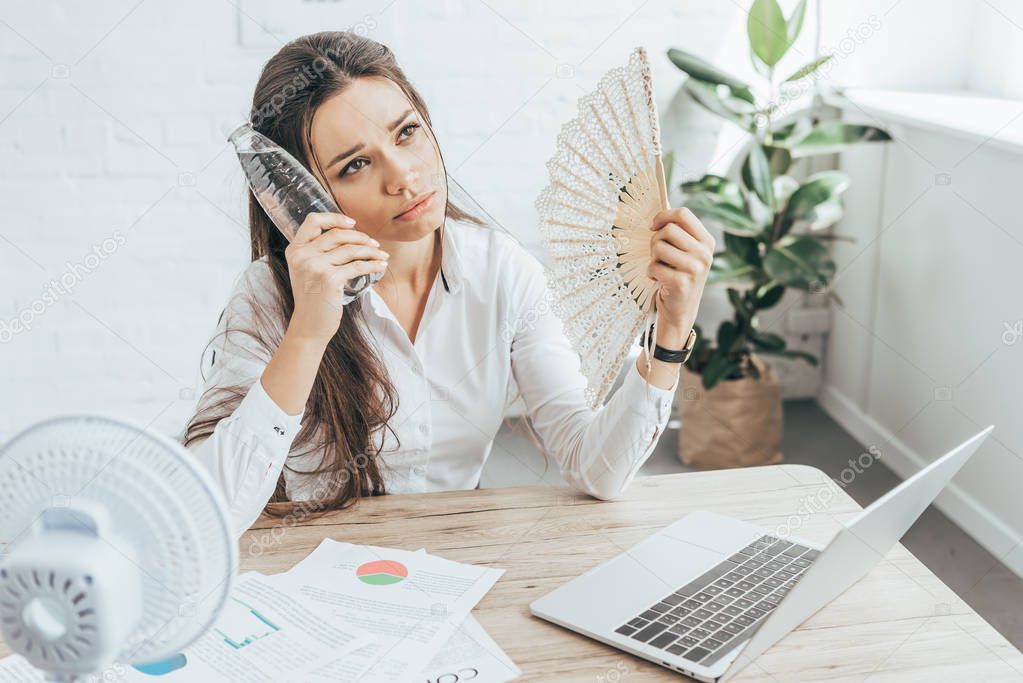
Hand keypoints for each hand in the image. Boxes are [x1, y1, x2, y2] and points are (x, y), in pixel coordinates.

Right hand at [285, 212, 388, 343]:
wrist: (309, 326)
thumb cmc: (313, 298)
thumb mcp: (308, 270)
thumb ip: (319, 251)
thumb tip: (350, 233)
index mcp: (295, 250)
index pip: (313, 221)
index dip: (334, 218)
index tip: (352, 223)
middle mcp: (302, 255)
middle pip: (337, 234)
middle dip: (360, 237)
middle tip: (374, 244)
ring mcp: (314, 266)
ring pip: (350, 249)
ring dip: (371, 251)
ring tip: (382, 256)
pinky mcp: (329, 279)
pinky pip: (357, 266)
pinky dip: (373, 265)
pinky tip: (381, 266)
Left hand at [646, 206, 715, 343]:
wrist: (680, 309)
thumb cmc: (677, 275)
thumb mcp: (684, 252)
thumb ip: (677, 232)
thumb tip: (658, 211)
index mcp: (707, 241)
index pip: (683, 214)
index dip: (663, 216)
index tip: (653, 226)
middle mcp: (705, 254)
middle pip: (668, 229)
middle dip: (655, 240)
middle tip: (657, 255)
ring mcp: (695, 269)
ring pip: (659, 246)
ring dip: (652, 257)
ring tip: (660, 268)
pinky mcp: (682, 283)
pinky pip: (653, 266)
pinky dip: (650, 273)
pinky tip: (659, 280)